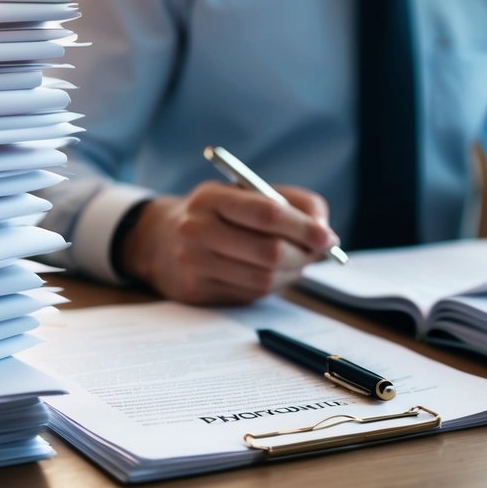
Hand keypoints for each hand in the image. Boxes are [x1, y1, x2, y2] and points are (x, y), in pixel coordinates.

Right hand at [119, 181, 339, 304]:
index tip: (328, 237)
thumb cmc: (216, 213)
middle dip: (304, 255)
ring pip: (262, 279)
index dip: (304, 227)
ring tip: (297, 262)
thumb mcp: (244, 193)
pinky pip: (249, 294)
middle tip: (319, 252)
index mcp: (210, 198)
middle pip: (268, 252)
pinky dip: (272, 286)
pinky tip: (272, 273)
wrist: (158, 239)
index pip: (267, 213)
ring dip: (291, 273)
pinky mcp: (195, 291)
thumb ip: (290, 202)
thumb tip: (324, 230)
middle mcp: (196, 230)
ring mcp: (193, 264)